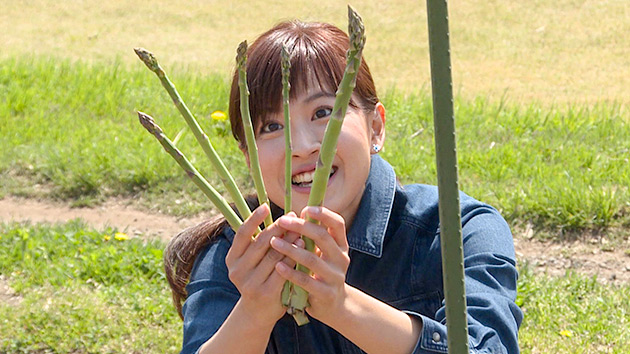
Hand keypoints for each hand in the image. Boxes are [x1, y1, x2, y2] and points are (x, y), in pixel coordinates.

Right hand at [225, 204, 302, 327]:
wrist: (258, 312)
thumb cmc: (259, 278)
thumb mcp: (252, 261)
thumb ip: (259, 242)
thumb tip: (278, 216)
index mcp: (232, 259)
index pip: (242, 234)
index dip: (254, 219)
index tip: (266, 206)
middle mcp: (237, 271)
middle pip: (261, 243)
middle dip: (278, 228)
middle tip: (292, 216)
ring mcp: (250, 283)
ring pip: (273, 256)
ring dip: (289, 240)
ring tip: (301, 229)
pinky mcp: (265, 293)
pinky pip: (282, 271)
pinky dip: (293, 257)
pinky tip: (302, 248)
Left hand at [270, 206, 350, 322]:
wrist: (332, 306)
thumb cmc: (320, 273)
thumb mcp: (322, 253)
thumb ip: (313, 237)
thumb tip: (294, 214)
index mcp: (341, 245)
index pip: (337, 223)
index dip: (323, 214)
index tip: (305, 209)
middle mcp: (341, 258)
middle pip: (323, 237)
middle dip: (301, 227)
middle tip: (282, 221)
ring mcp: (335, 277)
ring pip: (312, 259)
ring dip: (291, 249)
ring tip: (273, 242)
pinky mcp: (326, 293)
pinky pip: (306, 281)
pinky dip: (291, 273)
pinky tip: (278, 266)